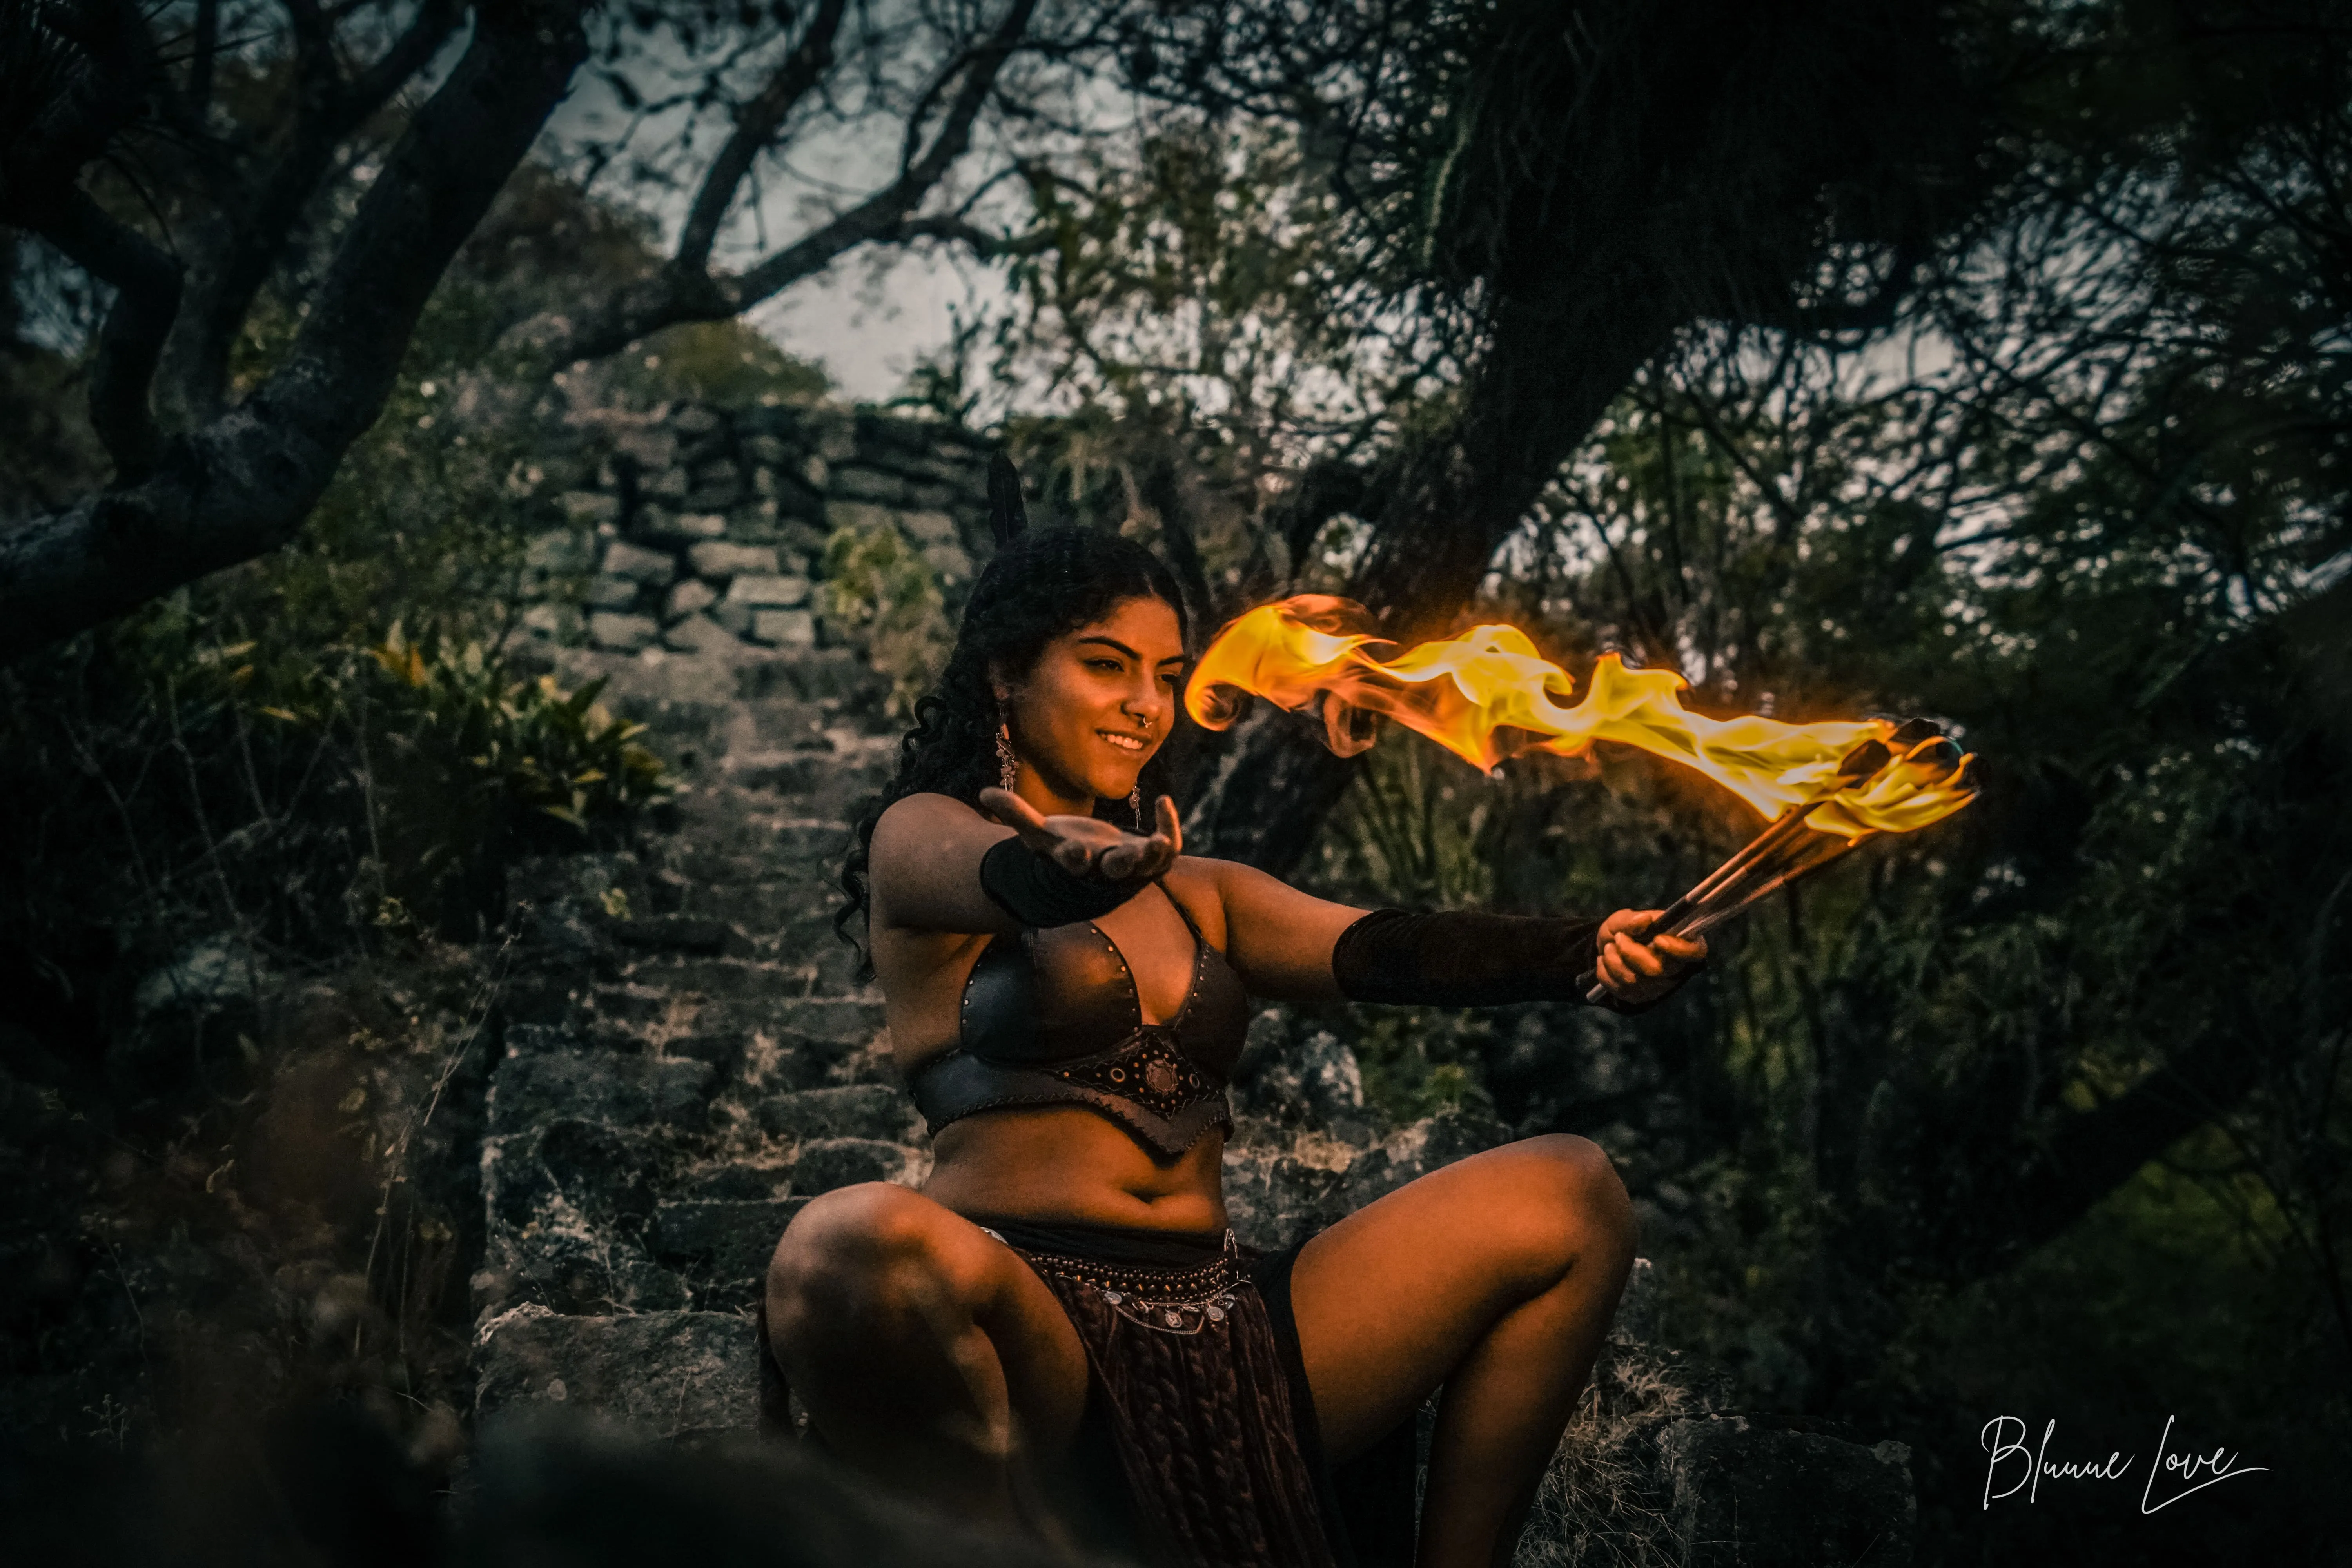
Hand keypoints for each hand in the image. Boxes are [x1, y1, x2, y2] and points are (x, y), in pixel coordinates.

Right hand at [979, 788, 1183, 882]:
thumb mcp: (1039, 835)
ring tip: (1160, 839)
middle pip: (1115, 870)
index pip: (1073, 865)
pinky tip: (1163, 802)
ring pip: (1148, 867)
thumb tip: (984, 794)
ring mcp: (1133, 869)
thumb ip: (1016, 815)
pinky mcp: (1152, 861)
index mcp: (1075, 865)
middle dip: (1123, 862)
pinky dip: (1169, 828)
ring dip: (1155, 854)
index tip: (1073, 849)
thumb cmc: (1062, 850)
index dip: (1073, 858)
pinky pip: (1169, 851)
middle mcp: (1105, 871)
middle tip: (1131, 853)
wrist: (1092, 876)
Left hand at [1595, 909, 1707, 1004]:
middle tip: (1618, 938)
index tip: (1658, 939)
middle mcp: (1675, 969)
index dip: (1679, 949)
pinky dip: (1606, 973)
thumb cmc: (1626, 930)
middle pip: (1659, 970)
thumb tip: (1644, 920)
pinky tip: (1605, 961)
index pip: (1695, 953)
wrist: (1608, 947)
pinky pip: (1620, 989)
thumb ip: (1632, 919)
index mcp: (1682, 944)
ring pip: (1636, 981)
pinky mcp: (1640, 997)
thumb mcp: (1624, 918)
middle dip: (1631, 952)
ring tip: (1608, 947)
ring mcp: (1658, 986)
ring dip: (1614, 961)